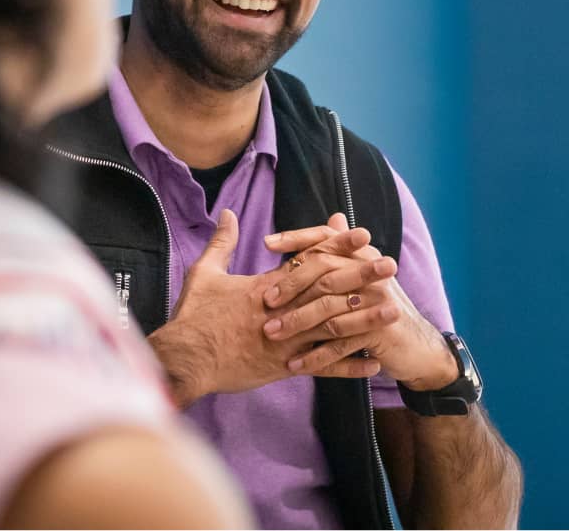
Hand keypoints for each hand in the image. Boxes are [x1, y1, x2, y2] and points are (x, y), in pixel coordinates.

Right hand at [147, 210, 398, 406]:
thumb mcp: (203, 272)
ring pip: (332, 328)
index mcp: (265, 286)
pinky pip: (323, 368)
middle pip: (328, 290)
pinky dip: (349, 367)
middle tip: (390, 265)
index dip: (335, 246)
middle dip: (361, 276)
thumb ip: (222, 242)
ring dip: (365, 319)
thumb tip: (228, 212)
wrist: (186, 360)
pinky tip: (373, 363)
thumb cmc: (193, 315)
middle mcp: (282, 311)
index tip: (360, 233)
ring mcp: (286, 342)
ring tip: (394, 310)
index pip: (307, 260)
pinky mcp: (284, 369)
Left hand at [264, 213, 457, 389]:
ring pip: (328, 308)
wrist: (414, 345)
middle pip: (323, 271)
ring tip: (272, 334)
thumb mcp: (360, 277)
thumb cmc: (375, 307)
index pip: (325, 237)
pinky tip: (294, 364)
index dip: (296, 237)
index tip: (266, 244)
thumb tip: (334, 216)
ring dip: (297, 323)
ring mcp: (377, 299)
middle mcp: (370, 270)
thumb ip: (343, 250)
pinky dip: (316, 355)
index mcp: (361, 254)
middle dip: (290, 286)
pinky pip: (340, 341)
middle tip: (266, 302)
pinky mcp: (380, 328)